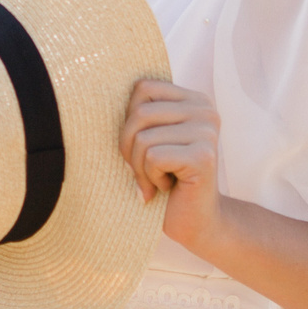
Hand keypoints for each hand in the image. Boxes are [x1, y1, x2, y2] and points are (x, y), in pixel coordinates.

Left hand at [121, 80, 226, 252]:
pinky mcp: (204, 157)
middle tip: (146, 170)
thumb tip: (100, 87)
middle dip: (130, 147)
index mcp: (194, 99)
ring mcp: (207, 132)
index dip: (129, 121)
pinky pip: (153, 157)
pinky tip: (166, 188)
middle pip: (140, 112)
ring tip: (157, 180)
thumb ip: (141, 113)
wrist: (196, 222)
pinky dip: (150, 178)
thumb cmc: (165, 178)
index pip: (142, 88)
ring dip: (140, 167)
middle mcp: (206, 110)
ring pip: (143, 137)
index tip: (143, 147)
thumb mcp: (152, 138)